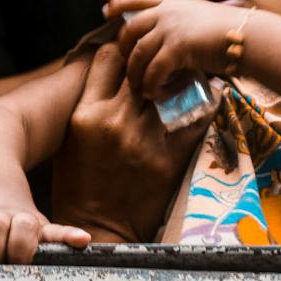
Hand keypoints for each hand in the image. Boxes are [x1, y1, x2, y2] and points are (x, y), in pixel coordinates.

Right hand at [0, 194, 90, 264]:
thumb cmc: (16, 228)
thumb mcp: (36, 236)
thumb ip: (43, 257)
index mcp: (40, 228)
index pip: (58, 233)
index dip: (70, 236)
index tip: (83, 240)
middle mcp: (19, 219)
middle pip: (25, 227)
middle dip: (20, 251)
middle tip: (13, 268)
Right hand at [49, 43, 201, 241]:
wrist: (99, 230)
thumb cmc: (78, 184)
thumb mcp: (69, 139)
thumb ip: (87, 104)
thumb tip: (108, 69)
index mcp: (85, 115)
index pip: (109, 58)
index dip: (123, 50)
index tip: (134, 51)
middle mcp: (113, 122)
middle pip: (142, 70)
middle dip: (153, 62)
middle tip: (168, 55)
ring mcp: (142, 140)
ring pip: (170, 91)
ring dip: (179, 81)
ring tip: (190, 71)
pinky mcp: (168, 159)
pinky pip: (194, 121)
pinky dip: (204, 107)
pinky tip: (212, 96)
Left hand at [106, 0, 239, 99]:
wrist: (249, 36)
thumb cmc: (232, 32)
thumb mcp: (201, 20)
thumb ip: (182, 27)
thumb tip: (172, 47)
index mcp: (173, 2)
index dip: (119, 4)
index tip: (106, 12)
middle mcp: (168, 12)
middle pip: (130, 30)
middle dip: (123, 51)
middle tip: (124, 67)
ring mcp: (171, 28)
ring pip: (138, 53)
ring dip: (135, 74)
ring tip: (138, 88)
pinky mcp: (177, 47)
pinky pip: (154, 70)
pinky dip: (152, 84)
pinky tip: (155, 93)